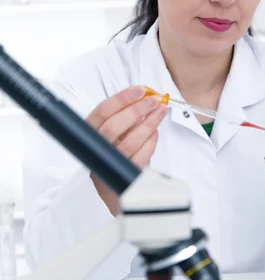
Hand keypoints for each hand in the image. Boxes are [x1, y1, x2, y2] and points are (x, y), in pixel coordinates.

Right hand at [86, 85, 166, 212]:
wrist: (116, 190)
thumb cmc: (116, 154)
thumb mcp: (112, 134)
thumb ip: (122, 116)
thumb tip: (145, 95)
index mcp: (89, 134)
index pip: (102, 112)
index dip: (121, 98)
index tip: (140, 89)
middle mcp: (96, 150)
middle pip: (113, 127)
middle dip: (136, 110)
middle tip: (154, 100)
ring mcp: (109, 165)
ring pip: (130, 142)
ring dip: (149, 123)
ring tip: (161, 112)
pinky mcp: (125, 176)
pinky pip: (141, 156)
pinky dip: (151, 142)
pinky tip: (155, 133)